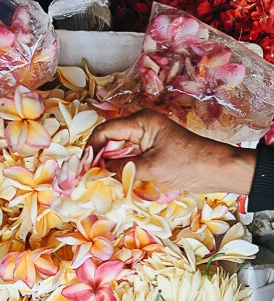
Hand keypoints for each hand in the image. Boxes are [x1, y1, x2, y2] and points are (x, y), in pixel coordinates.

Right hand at [87, 109, 256, 194]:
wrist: (217, 170)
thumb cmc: (188, 164)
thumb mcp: (150, 168)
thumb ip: (120, 169)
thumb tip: (95, 173)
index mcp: (141, 121)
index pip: (104, 131)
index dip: (91, 148)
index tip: (83, 168)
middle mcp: (140, 125)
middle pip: (107, 138)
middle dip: (95, 156)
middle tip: (85, 175)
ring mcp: (145, 137)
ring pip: (115, 148)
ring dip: (105, 163)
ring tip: (95, 179)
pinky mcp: (149, 149)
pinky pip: (126, 155)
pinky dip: (117, 166)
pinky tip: (111, 179)